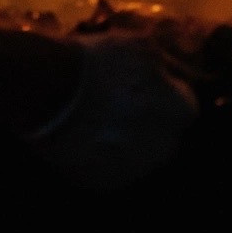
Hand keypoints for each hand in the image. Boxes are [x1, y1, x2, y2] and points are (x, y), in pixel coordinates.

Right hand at [24, 35, 198, 191]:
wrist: (46, 90)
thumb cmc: (99, 62)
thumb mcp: (142, 47)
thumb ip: (169, 66)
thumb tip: (183, 75)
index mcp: (180, 113)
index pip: (185, 106)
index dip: (165, 94)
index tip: (144, 85)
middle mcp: (164, 147)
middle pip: (164, 136)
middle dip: (149, 121)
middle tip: (120, 102)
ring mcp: (133, 170)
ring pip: (137, 156)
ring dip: (126, 141)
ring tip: (98, 120)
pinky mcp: (101, 184)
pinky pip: (110, 170)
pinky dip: (102, 157)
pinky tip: (84, 138)